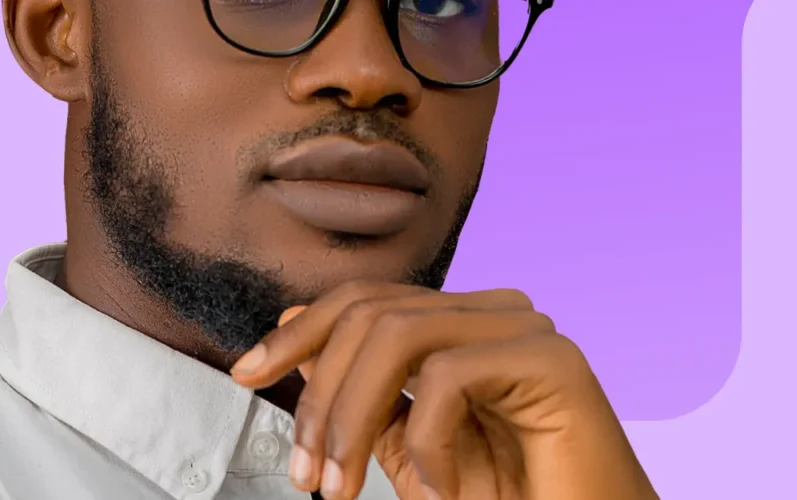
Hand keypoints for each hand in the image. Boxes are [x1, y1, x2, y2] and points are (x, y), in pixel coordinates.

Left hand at [228, 281, 656, 499]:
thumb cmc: (502, 498)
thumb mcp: (407, 449)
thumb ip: (361, 394)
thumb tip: (297, 341)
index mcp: (457, 324)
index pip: (362, 301)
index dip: (298, 332)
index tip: (245, 374)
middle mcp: (490, 312)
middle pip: (370, 313)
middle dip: (318, 398)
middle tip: (306, 477)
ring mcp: (523, 327)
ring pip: (398, 334)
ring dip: (350, 419)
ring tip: (343, 490)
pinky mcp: (552, 358)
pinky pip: (448, 375)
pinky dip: (425, 442)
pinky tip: (439, 489)